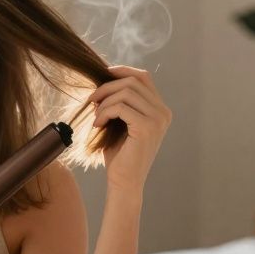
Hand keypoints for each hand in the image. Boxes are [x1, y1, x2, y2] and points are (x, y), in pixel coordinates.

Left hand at [89, 65, 172, 192]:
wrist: (124, 182)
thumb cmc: (120, 154)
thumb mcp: (121, 122)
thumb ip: (120, 100)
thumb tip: (103, 77)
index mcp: (160, 110)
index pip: (143, 77)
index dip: (122, 70)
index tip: (101, 75)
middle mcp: (163, 112)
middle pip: (133, 81)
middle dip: (107, 86)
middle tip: (91, 100)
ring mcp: (158, 120)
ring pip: (125, 92)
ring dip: (104, 101)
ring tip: (95, 117)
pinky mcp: (147, 128)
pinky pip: (120, 107)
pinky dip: (104, 112)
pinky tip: (98, 124)